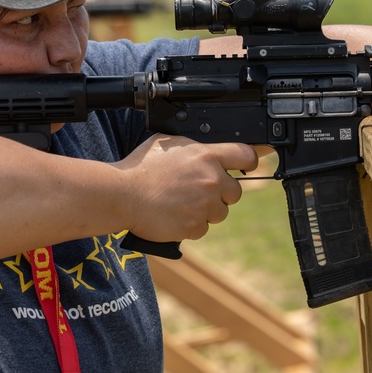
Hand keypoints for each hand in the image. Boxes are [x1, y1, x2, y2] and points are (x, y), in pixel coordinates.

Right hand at [115, 135, 258, 242]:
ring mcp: (204, 205)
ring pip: (220, 212)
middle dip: (222, 192)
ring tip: (181, 203)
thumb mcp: (169, 144)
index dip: (249, 161)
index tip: (248, 165)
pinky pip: (203, 228)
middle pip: (236, 191)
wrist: (121, 194)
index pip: (246, 155)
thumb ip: (194, 147)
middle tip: (200, 190)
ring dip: (207, 210)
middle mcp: (211, 180)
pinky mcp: (195, 226)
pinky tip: (174, 215)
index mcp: (206, 156)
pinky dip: (191, 225)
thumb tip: (207, 149)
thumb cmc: (140, 167)